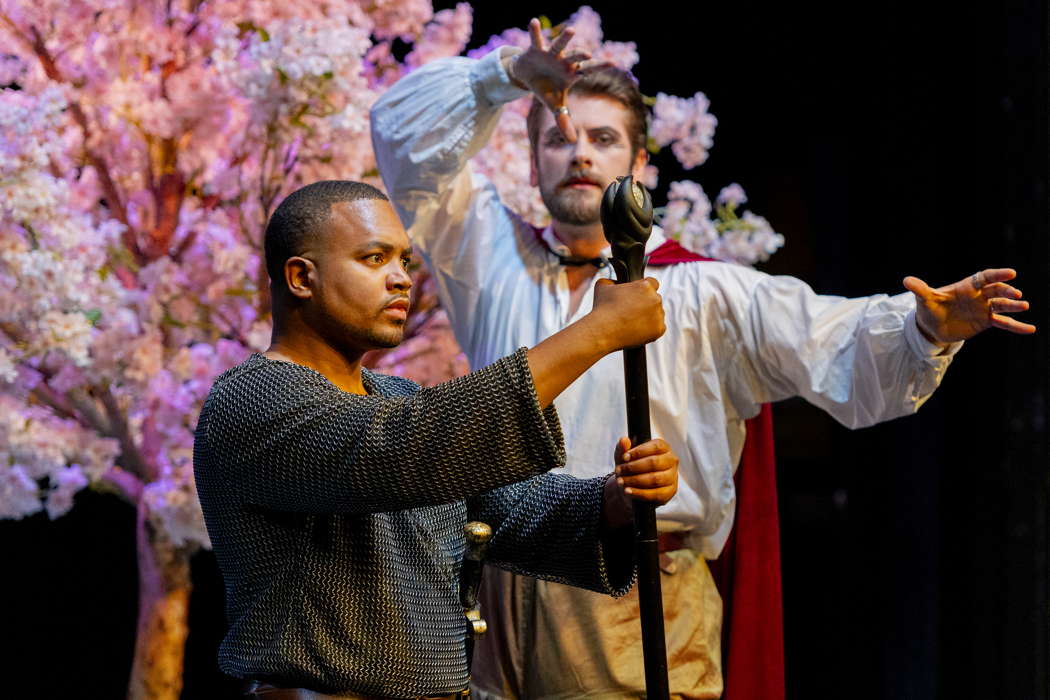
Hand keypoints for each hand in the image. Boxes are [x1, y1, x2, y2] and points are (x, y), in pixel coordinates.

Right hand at [503, 18, 598, 142]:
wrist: (528, 75)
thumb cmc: (546, 88)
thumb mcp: (554, 105)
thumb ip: (563, 121)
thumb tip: (572, 140)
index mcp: (571, 74)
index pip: (588, 70)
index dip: (600, 67)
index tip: (615, 64)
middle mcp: (564, 61)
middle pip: (575, 58)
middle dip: (581, 55)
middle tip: (589, 53)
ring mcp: (551, 54)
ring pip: (559, 45)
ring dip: (564, 38)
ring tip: (571, 30)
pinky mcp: (536, 49)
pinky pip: (535, 39)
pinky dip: (534, 31)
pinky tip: (534, 21)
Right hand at [588, 277, 664, 349]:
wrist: (602, 332)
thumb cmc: (601, 308)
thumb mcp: (602, 285)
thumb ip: (613, 280)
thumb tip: (615, 281)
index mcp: (645, 286)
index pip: (653, 283)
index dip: (644, 289)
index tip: (638, 295)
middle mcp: (656, 299)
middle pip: (655, 298)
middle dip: (646, 303)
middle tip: (632, 310)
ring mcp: (659, 315)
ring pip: (658, 313)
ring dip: (649, 316)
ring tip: (633, 322)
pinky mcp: (659, 329)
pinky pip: (659, 327)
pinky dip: (651, 329)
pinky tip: (638, 329)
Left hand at [613, 437, 678, 504]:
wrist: (633, 486)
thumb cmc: (631, 466)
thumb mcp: (624, 456)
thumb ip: (623, 447)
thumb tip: (624, 440)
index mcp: (663, 447)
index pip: (655, 447)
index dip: (639, 452)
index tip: (624, 457)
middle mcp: (672, 460)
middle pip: (654, 462)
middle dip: (634, 467)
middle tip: (619, 470)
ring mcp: (673, 477)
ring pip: (655, 479)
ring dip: (635, 480)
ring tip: (620, 481)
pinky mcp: (670, 492)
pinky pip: (656, 494)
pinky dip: (639, 493)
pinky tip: (628, 491)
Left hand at [903, 268, 1035, 344]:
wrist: (931, 327)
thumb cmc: (929, 308)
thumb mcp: (924, 300)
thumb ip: (920, 289)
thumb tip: (906, 280)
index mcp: (966, 287)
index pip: (984, 278)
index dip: (997, 275)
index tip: (1011, 273)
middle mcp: (978, 296)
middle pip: (996, 291)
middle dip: (1006, 292)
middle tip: (1016, 295)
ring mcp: (984, 309)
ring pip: (1002, 306)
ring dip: (1013, 306)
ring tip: (1024, 306)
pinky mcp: (986, 323)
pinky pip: (1004, 324)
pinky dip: (1016, 326)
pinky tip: (1031, 329)